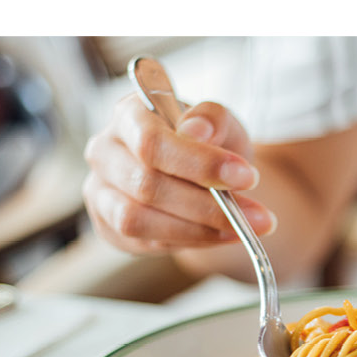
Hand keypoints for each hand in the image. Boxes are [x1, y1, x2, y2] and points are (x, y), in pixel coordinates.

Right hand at [81, 89, 272, 254]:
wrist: (202, 172)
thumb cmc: (208, 140)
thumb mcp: (222, 122)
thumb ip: (212, 118)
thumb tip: (195, 130)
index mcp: (128, 115)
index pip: (152, 142)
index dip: (200, 164)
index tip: (249, 177)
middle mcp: (104, 151)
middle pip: (145, 185)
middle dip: (206, 205)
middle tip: (258, 215)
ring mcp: (99, 190)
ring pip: (137, 220)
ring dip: (198, 229)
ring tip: (244, 229)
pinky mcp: (107, 225)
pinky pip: (144, 242)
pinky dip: (190, 241)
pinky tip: (223, 235)